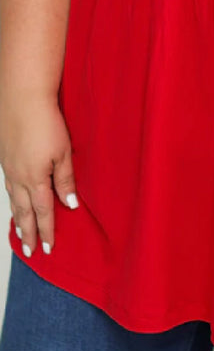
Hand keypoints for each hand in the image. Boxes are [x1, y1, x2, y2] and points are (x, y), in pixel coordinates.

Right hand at [0, 93, 79, 256]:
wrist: (22, 99)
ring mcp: (9, 168)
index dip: (46, 231)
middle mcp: (18, 178)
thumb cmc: (46, 122)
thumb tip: (69, 204)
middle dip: (28, 232)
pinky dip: (11, 200)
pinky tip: (14, 201)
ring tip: (20, 232)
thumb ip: (65, 180)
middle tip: (30, 251)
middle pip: (24, 212)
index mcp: (35, 179)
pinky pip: (7, 187)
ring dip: (18, 218)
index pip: (43, 212)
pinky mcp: (4, 157)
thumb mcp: (63, 152)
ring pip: (13, 200)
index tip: (47, 248)